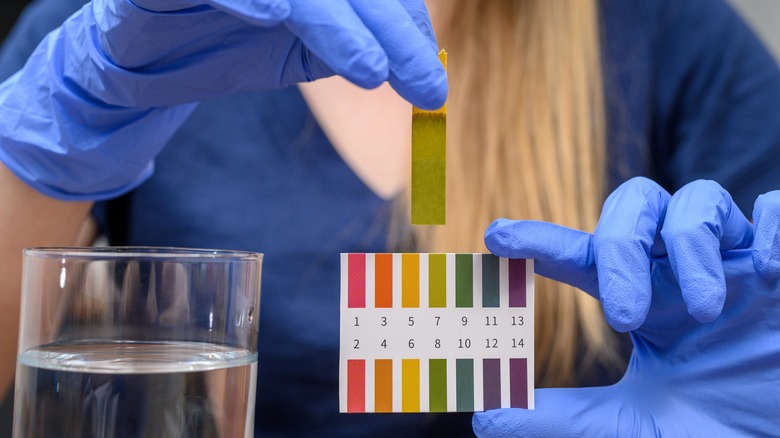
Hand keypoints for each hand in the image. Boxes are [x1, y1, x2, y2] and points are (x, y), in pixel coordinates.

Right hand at [0, 0, 445, 199]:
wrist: (148, 54)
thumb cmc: (231, 43)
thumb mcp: (304, 48)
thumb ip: (351, 45)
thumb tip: (418, 65)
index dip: (405, 28)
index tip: (429, 82)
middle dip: (388, 30)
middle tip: (418, 84)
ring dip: (334, 22)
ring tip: (369, 69)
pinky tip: (274, 17)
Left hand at [474, 177, 779, 435]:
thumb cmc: (717, 423)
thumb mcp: (634, 425)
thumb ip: (566, 418)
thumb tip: (485, 417)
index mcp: (645, 297)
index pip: (584, 254)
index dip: (541, 240)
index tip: (494, 235)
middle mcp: (684, 268)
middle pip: (635, 203)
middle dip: (620, 246)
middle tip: (625, 316)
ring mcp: (739, 258)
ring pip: (698, 198)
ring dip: (692, 247)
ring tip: (707, 310)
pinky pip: (776, 208)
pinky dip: (769, 228)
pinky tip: (771, 274)